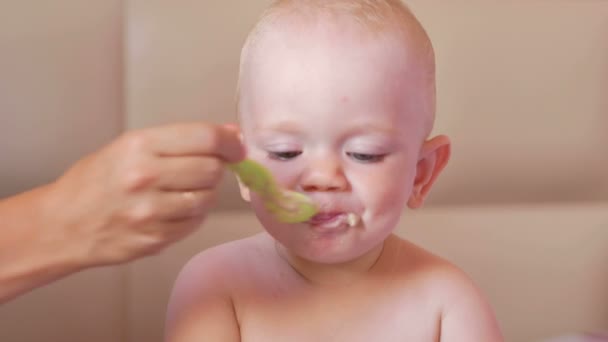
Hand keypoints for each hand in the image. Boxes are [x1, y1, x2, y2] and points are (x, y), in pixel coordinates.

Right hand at [43, 122, 244, 266]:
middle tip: (203, 168)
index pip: (205, 138)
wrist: (63, 224)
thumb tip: (231, 135)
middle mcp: (145, 178)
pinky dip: (192, 214)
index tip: (237, 146)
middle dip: (216, 167)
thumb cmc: (97, 180)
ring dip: (204, 192)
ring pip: (207, 198)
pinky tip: (173, 209)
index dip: (230, 142)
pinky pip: (194, 222)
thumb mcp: (129, 146)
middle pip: (212, 170)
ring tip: (183, 189)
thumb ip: (181, 140)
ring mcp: (150, 213)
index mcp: (139, 146)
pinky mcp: (155, 239)